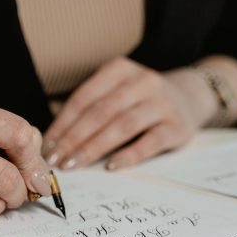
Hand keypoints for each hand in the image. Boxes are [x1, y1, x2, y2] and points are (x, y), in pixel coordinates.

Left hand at [43, 57, 217, 169]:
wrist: (190, 96)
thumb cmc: (139, 100)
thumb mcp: (116, 92)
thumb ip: (90, 109)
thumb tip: (53, 140)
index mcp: (119, 70)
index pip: (83, 98)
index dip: (62, 124)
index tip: (47, 146)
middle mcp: (142, 82)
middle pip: (100, 112)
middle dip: (73, 139)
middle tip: (55, 160)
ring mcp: (161, 103)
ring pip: (121, 126)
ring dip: (93, 148)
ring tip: (74, 165)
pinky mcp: (177, 126)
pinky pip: (150, 142)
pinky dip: (129, 155)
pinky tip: (110, 167)